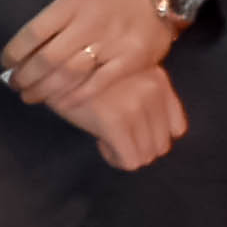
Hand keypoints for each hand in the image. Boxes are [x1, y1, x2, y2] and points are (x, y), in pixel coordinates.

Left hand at [3, 0, 186, 169]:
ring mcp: (112, 41)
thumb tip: (18, 55)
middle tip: (16, 86)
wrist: (151, 0)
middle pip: (49, 57)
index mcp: (70, 5)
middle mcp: (89, 22)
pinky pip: (97, 84)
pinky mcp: (130, 59)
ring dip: (45, 89)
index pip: (34, 32)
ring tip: (31, 96)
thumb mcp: (74, 3)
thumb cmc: (102, 5)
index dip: (15, 52)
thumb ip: (51, 24)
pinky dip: (75, 96)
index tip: (5, 64)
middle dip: (26, 77)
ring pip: (70, 73)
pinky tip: (60, 103)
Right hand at [62, 68, 188, 172]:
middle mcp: (152, 91)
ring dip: (126, 152)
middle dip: (138, 146)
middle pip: (161, 145)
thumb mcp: (123, 74)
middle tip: (115, 136)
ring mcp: (134, 106)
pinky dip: (116, 158)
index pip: (177, 129)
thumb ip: (145, 94)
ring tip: (106, 138)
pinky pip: (130, 160)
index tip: (133, 130)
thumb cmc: (84, 74)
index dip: (154, 135)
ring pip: (146, 155)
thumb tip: (153, 133)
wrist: (49, 66)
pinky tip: (101, 143)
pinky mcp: (114, 121)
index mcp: (158, 80)